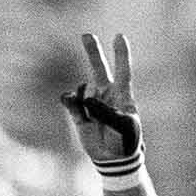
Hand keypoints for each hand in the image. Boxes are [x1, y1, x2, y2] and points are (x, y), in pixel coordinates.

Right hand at [61, 33, 141, 162]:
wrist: (112, 160)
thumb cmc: (124, 143)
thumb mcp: (123, 128)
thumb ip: (107, 112)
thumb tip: (86, 99)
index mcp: (123, 97)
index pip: (123, 72)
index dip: (121, 55)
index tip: (119, 36)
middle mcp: (107, 95)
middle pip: (99, 69)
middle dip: (93, 52)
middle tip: (86, 35)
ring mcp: (92, 103)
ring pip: (83, 89)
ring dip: (85, 100)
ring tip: (92, 119)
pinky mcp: (79, 113)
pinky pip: (71, 101)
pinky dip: (71, 104)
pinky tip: (79, 113)